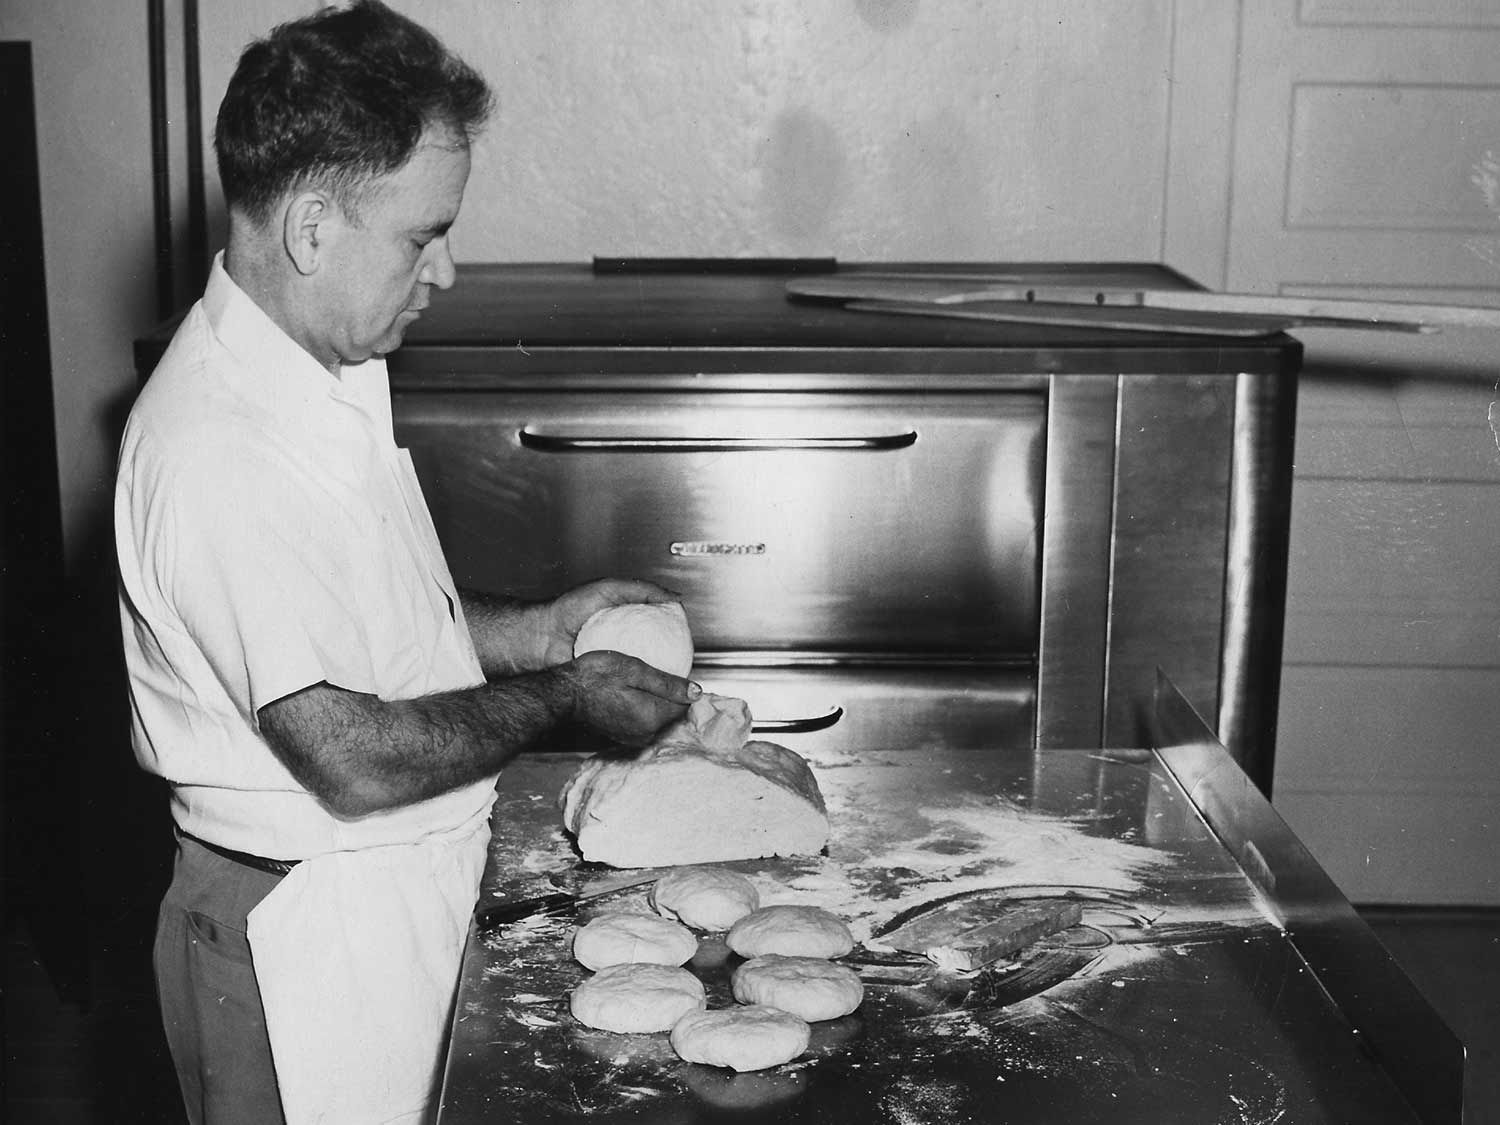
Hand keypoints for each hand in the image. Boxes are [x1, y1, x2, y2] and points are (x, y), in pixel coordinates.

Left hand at [536, 578, 681, 666]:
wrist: (541, 637)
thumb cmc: (569, 608)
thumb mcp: (609, 589)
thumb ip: (642, 589)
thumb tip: (674, 598)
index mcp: (623, 615)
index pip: (655, 619)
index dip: (672, 625)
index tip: (687, 632)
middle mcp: (620, 635)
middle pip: (653, 644)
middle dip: (670, 653)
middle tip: (686, 660)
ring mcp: (613, 655)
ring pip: (642, 663)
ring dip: (656, 668)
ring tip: (675, 675)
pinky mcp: (605, 672)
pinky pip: (625, 676)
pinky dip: (638, 679)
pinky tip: (651, 681)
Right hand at [563, 649, 699, 746]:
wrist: (565, 693)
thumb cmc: (597, 676)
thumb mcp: (635, 670)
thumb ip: (668, 683)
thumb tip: (696, 692)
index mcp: (653, 718)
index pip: (685, 705)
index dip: (680, 686)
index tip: (664, 673)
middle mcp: (646, 734)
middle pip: (672, 713)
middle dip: (667, 696)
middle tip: (647, 677)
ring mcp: (633, 738)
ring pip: (658, 718)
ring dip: (654, 702)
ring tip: (635, 684)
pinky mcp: (623, 737)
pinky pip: (644, 722)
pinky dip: (641, 710)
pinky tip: (628, 696)